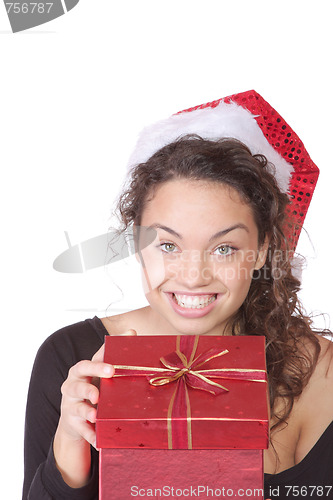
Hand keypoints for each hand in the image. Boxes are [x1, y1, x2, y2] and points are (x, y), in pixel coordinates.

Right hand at [53, 329, 136, 486]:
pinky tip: (98, 440)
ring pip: (76, 407)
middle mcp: (72, 386)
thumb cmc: (91, 386)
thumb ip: (113, 352)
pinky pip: (81, 431)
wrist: (73, 417)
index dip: (99, 365)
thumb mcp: (99, 370)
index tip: (112, 368)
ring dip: (86, 411)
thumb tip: (132, 331)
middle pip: (78, 384)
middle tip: (101, 391)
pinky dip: (90, 435)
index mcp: (81, 371)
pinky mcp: (72, 424)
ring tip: (95, 415)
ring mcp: (70, 405)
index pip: (88, 364)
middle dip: (89, 388)